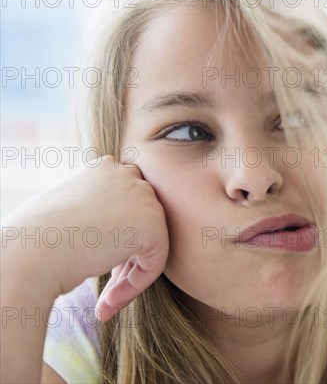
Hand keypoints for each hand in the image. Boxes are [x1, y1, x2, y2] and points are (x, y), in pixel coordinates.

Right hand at [2, 155, 168, 320]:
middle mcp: (127, 174)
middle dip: (125, 260)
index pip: (125, 208)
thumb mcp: (69, 213)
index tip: (95, 267)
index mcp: (105, 167)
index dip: (113, 242)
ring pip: (150, 245)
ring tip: (104, 303)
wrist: (29, 255)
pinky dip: (135, 286)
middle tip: (105, 292)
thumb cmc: (37, 241)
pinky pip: (154, 263)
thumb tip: (122, 231)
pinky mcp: (152, 223)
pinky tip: (107, 302)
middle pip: (141, 225)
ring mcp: (143, 196)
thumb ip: (99, 213)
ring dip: (129, 277)